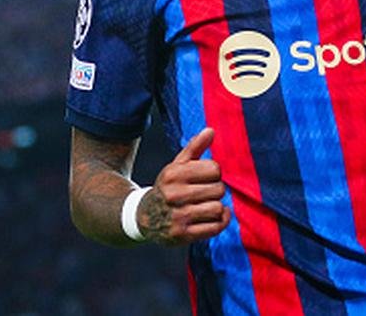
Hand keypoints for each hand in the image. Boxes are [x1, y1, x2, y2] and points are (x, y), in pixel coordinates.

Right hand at [138, 127, 230, 244]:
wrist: (144, 217)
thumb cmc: (168, 187)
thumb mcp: (176, 166)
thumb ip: (194, 147)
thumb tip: (211, 130)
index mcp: (173, 174)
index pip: (214, 168)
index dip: (214, 173)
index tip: (205, 178)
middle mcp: (174, 194)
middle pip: (218, 189)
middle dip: (216, 191)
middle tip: (205, 194)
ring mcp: (178, 216)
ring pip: (218, 208)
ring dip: (217, 207)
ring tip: (207, 205)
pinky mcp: (183, 235)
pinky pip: (216, 226)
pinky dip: (221, 221)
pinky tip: (214, 216)